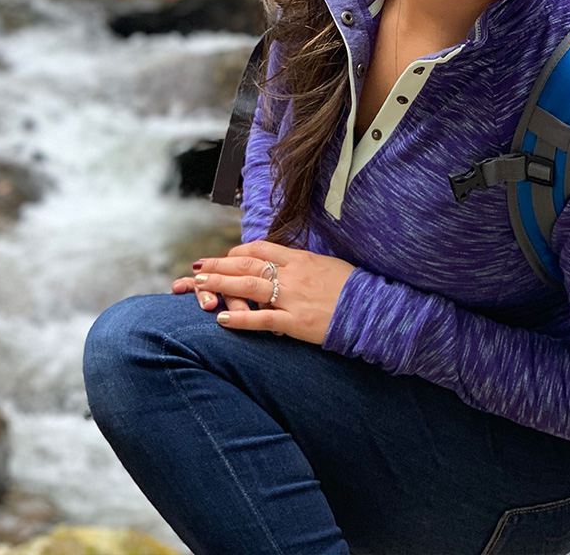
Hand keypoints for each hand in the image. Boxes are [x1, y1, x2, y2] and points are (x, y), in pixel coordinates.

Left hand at [183, 240, 356, 345]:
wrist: (374, 310)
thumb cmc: (353, 288)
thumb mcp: (327, 265)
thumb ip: (303, 264)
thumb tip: (285, 264)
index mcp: (301, 259)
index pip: (260, 248)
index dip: (237, 252)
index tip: (223, 257)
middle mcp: (293, 274)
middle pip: (247, 264)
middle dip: (218, 265)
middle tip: (196, 267)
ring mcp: (293, 298)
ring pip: (248, 286)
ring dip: (220, 284)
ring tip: (198, 285)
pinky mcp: (296, 321)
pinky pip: (263, 319)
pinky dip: (241, 318)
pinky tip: (222, 318)